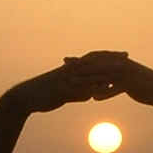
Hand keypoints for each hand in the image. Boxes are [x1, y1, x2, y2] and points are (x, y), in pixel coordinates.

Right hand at [7, 52, 127, 114]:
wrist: (25, 97)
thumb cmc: (44, 96)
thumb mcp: (65, 95)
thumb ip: (78, 94)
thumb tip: (89, 96)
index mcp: (71, 69)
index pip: (93, 60)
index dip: (108, 56)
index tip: (122, 54)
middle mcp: (70, 71)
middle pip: (94, 62)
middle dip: (110, 58)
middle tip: (127, 55)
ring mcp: (65, 80)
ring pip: (88, 74)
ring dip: (105, 71)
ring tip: (120, 70)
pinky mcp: (61, 90)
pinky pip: (79, 88)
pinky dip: (91, 88)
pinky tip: (103, 90)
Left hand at [63, 53, 152, 109]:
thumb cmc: (145, 87)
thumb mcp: (127, 83)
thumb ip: (113, 83)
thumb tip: (100, 87)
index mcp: (119, 61)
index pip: (97, 59)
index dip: (81, 60)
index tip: (67, 61)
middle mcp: (121, 65)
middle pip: (97, 65)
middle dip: (80, 65)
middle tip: (64, 66)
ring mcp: (126, 74)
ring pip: (103, 76)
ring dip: (88, 79)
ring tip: (73, 83)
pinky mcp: (132, 84)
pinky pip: (115, 88)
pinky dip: (105, 93)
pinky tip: (94, 99)